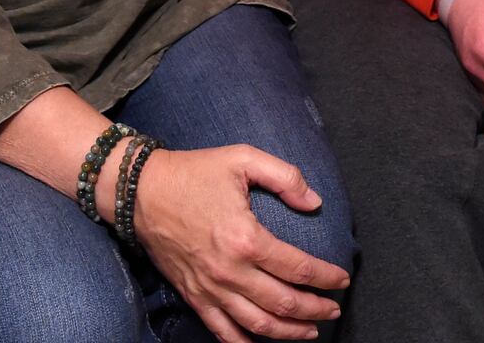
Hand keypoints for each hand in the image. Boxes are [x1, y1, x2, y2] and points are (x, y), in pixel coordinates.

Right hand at [133, 145, 347, 341]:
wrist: (141, 191)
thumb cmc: (194, 172)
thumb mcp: (243, 158)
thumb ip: (285, 177)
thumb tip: (315, 202)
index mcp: (246, 238)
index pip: (298, 268)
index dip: (326, 277)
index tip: (342, 279)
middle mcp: (229, 271)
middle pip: (284, 303)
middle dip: (315, 310)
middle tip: (334, 310)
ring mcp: (210, 288)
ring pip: (258, 325)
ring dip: (289, 332)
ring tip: (311, 331)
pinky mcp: (194, 296)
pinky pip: (223, 331)